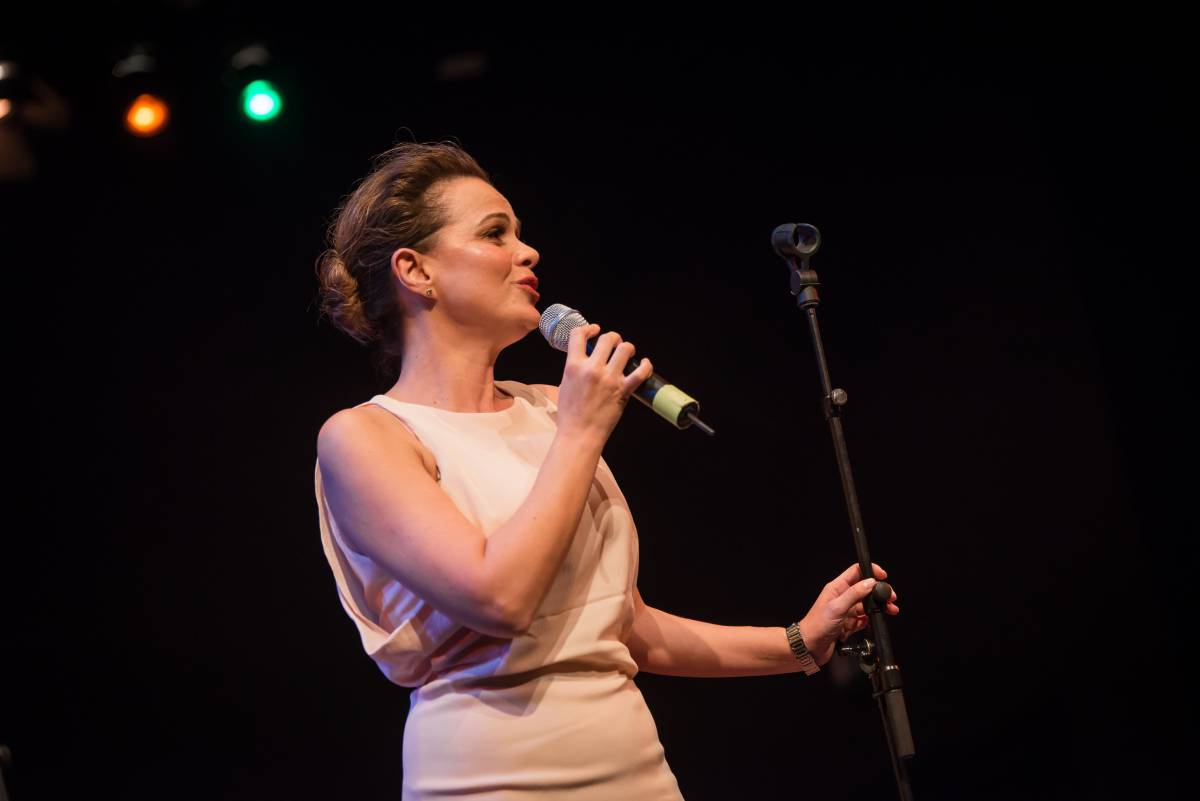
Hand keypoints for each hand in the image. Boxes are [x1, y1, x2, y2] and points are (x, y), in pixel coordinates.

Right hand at [555, 323, 653, 444]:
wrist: (579, 434)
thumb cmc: (570, 414)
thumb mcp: (565, 385)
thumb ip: (574, 369)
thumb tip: (583, 361)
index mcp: (573, 366)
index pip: (578, 335)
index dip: (588, 328)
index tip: (595, 330)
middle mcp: (592, 369)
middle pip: (607, 338)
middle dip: (613, 338)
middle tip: (615, 344)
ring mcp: (609, 379)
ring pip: (625, 349)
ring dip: (628, 348)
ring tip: (627, 353)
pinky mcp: (623, 390)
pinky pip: (641, 372)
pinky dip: (646, 366)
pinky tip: (645, 364)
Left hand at [798, 563, 898, 666]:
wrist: (809, 647)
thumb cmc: (817, 625)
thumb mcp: (837, 607)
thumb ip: (854, 594)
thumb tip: (870, 582)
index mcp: (837, 588)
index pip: (856, 572)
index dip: (871, 571)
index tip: (883, 575)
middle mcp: (842, 598)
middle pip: (865, 589)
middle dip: (879, 592)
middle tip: (891, 598)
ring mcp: (845, 611)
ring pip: (866, 605)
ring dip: (878, 607)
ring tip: (890, 610)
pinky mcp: (848, 624)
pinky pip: (863, 619)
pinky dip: (871, 620)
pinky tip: (875, 621)